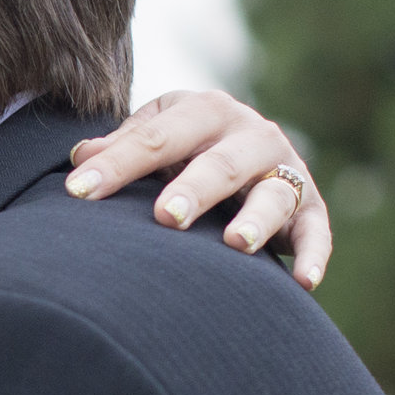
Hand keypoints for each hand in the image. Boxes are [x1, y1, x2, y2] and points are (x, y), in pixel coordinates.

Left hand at [62, 90, 331, 287]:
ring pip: (272, 194)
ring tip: (235, 243)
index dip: (116, 164)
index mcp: (205, 111)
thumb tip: (78, 156)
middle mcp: (250, 134)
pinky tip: (302, 282)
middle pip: (219, 163)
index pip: (156, 138)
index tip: (78, 191)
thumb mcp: (158, 137)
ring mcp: (284, 170)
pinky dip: (313, 256)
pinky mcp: (310, 209)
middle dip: (194, 188)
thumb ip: (124, 146)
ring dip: (256, 219)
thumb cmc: (187, 148)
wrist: (251, 150)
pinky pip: (317, 233)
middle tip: (166, 216)